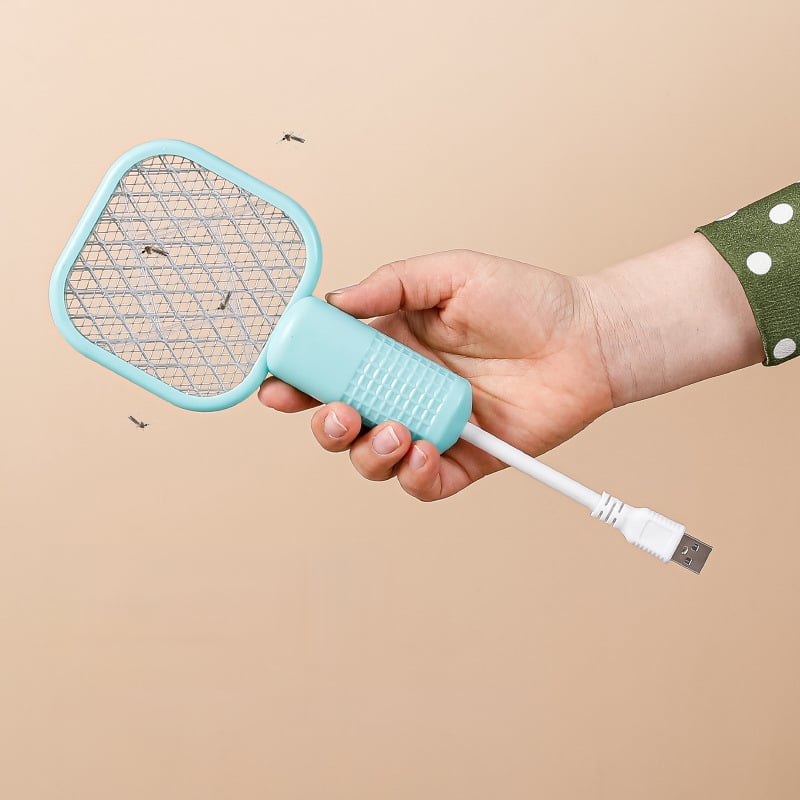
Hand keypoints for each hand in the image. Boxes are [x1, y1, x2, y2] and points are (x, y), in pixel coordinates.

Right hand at [259, 249, 614, 499]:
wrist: (587, 337)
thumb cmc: (526, 299)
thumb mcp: (451, 273)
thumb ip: (390, 284)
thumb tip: (334, 301)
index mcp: (393, 346)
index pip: (332, 369)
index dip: (298, 381)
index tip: (277, 386)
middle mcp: (405, 389)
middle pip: (343, 421)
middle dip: (325, 425)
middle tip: (337, 412)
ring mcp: (432, 426)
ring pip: (375, 457)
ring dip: (370, 452)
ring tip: (396, 429)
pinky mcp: (465, 458)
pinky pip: (424, 483)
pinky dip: (414, 476)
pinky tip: (423, 452)